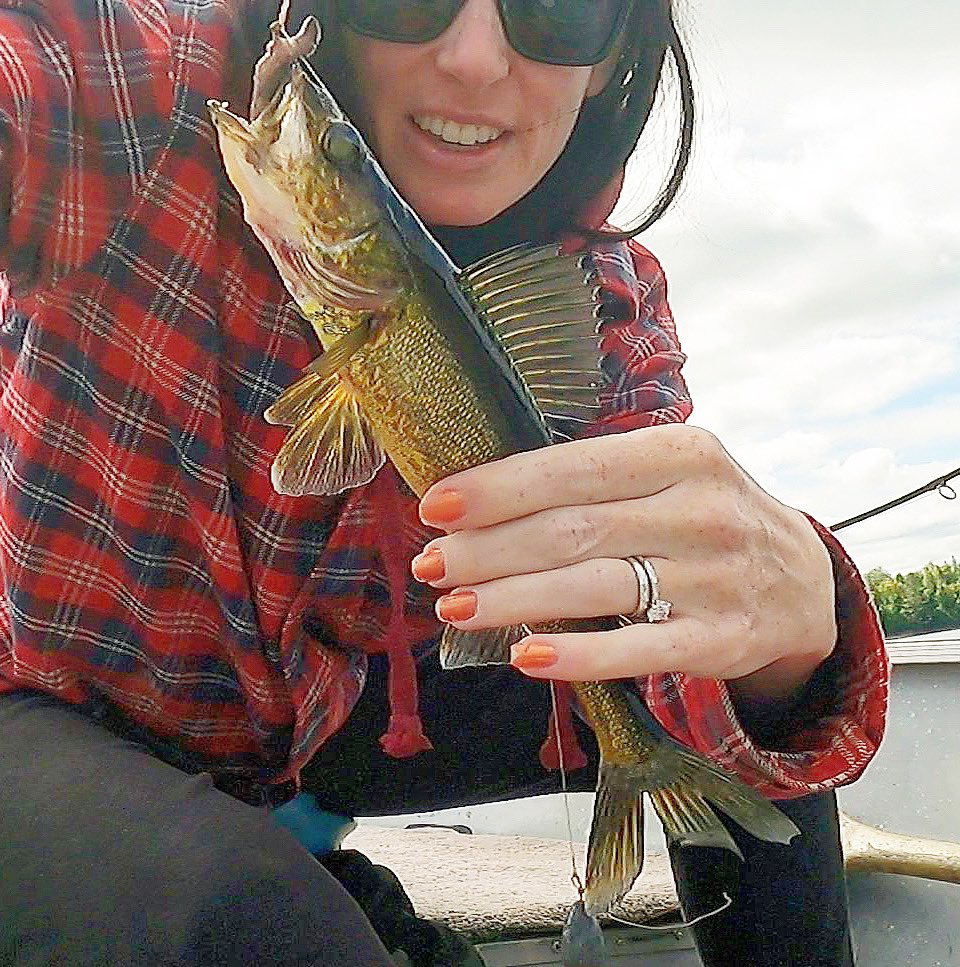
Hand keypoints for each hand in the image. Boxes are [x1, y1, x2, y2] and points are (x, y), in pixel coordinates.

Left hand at [412, 425, 836, 708]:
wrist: (803, 581)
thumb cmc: (706, 518)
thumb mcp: (669, 475)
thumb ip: (594, 481)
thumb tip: (482, 500)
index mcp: (682, 453)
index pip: (574, 468)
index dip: (499, 489)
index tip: (437, 506)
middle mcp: (703, 509)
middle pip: (575, 529)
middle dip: (491, 549)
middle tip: (432, 565)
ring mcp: (718, 577)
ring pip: (597, 586)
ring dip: (516, 598)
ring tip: (455, 606)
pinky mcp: (725, 640)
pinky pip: (642, 649)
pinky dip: (581, 655)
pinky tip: (528, 657)